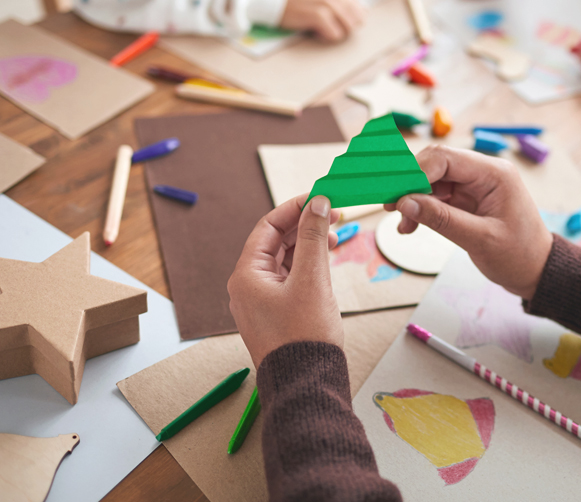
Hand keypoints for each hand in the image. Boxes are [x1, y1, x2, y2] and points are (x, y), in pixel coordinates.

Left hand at [228, 194, 342, 368]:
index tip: (320, 197)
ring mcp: (262, 301)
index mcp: (246, 276)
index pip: (267, 227)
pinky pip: (290, 278)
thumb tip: (317, 204)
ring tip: (334, 236)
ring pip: (284, 260)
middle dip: (304, 225)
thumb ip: (314, 237)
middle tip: (333, 214)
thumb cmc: (305, 337)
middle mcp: (249, 286)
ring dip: (308, 245)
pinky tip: (326, 260)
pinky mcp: (277, 313)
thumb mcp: (312, 280)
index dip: (294, 208)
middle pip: (275, 242)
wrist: (307, 384)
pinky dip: (308, 265)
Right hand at [280, 0, 364, 41]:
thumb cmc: (301, 3)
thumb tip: (363, 14)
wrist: (279, 0)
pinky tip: (317, 32)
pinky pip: (335, 33)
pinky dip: (328, 36)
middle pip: (357, 21)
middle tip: (329, 28)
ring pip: (348, 27)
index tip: (338, 23)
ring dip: (338, 32)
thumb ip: (342, 4)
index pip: (361, 11)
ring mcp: (327, 5)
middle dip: (348, 29)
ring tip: (322, 29)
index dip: (353, 22)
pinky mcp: (318, 15)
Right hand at [384, 146, 552, 299]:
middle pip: (434, 165)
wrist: (537, 271)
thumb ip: (441, 219)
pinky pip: (436, 197)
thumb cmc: (519, 255)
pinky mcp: (467, 199)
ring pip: (431, 181)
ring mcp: (474, 185)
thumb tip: (405, 202)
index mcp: (494, 173)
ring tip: (401, 224)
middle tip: (389, 206)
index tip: (395, 195)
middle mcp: (483, 173)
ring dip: (412, 200)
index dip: (415, 173)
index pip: (445, 158)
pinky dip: (421, 209)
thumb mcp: (480, 239)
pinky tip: (409, 226)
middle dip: (409, 184)